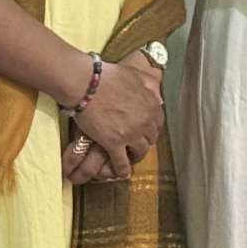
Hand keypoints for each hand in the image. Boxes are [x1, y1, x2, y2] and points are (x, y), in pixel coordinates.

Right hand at [67, 52, 162, 183]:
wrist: (88, 84)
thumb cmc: (109, 76)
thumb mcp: (136, 75)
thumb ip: (150, 86)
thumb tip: (159, 98)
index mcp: (152, 104)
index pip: (158, 123)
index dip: (150, 128)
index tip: (145, 130)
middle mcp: (145, 121)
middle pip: (151, 138)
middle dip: (144, 142)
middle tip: (137, 144)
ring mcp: (131, 134)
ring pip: (140, 152)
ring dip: (135, 156)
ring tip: (130, 157)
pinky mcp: (114, 143)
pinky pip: (122, 162)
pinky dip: (122, 169)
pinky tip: (121, 172)